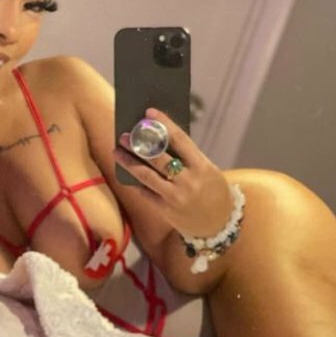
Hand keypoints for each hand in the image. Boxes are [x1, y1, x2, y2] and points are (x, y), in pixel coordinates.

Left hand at [114, 108, 232, 239]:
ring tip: (117, 151)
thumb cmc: (212, 191)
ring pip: (146, 176)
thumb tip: (158, 139)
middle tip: (124, 135)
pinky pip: (145, 192)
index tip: (149, 113)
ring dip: (129, 162)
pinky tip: (125, 172)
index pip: (180, 139)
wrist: (219, 223)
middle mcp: (188, 181)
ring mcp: (175, 197)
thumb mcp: (206, 171)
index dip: (163, 124)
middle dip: (139, 144)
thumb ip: (186, 158)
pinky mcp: (165, 210)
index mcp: (202, 166)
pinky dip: (135, 181)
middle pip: (158, 158)